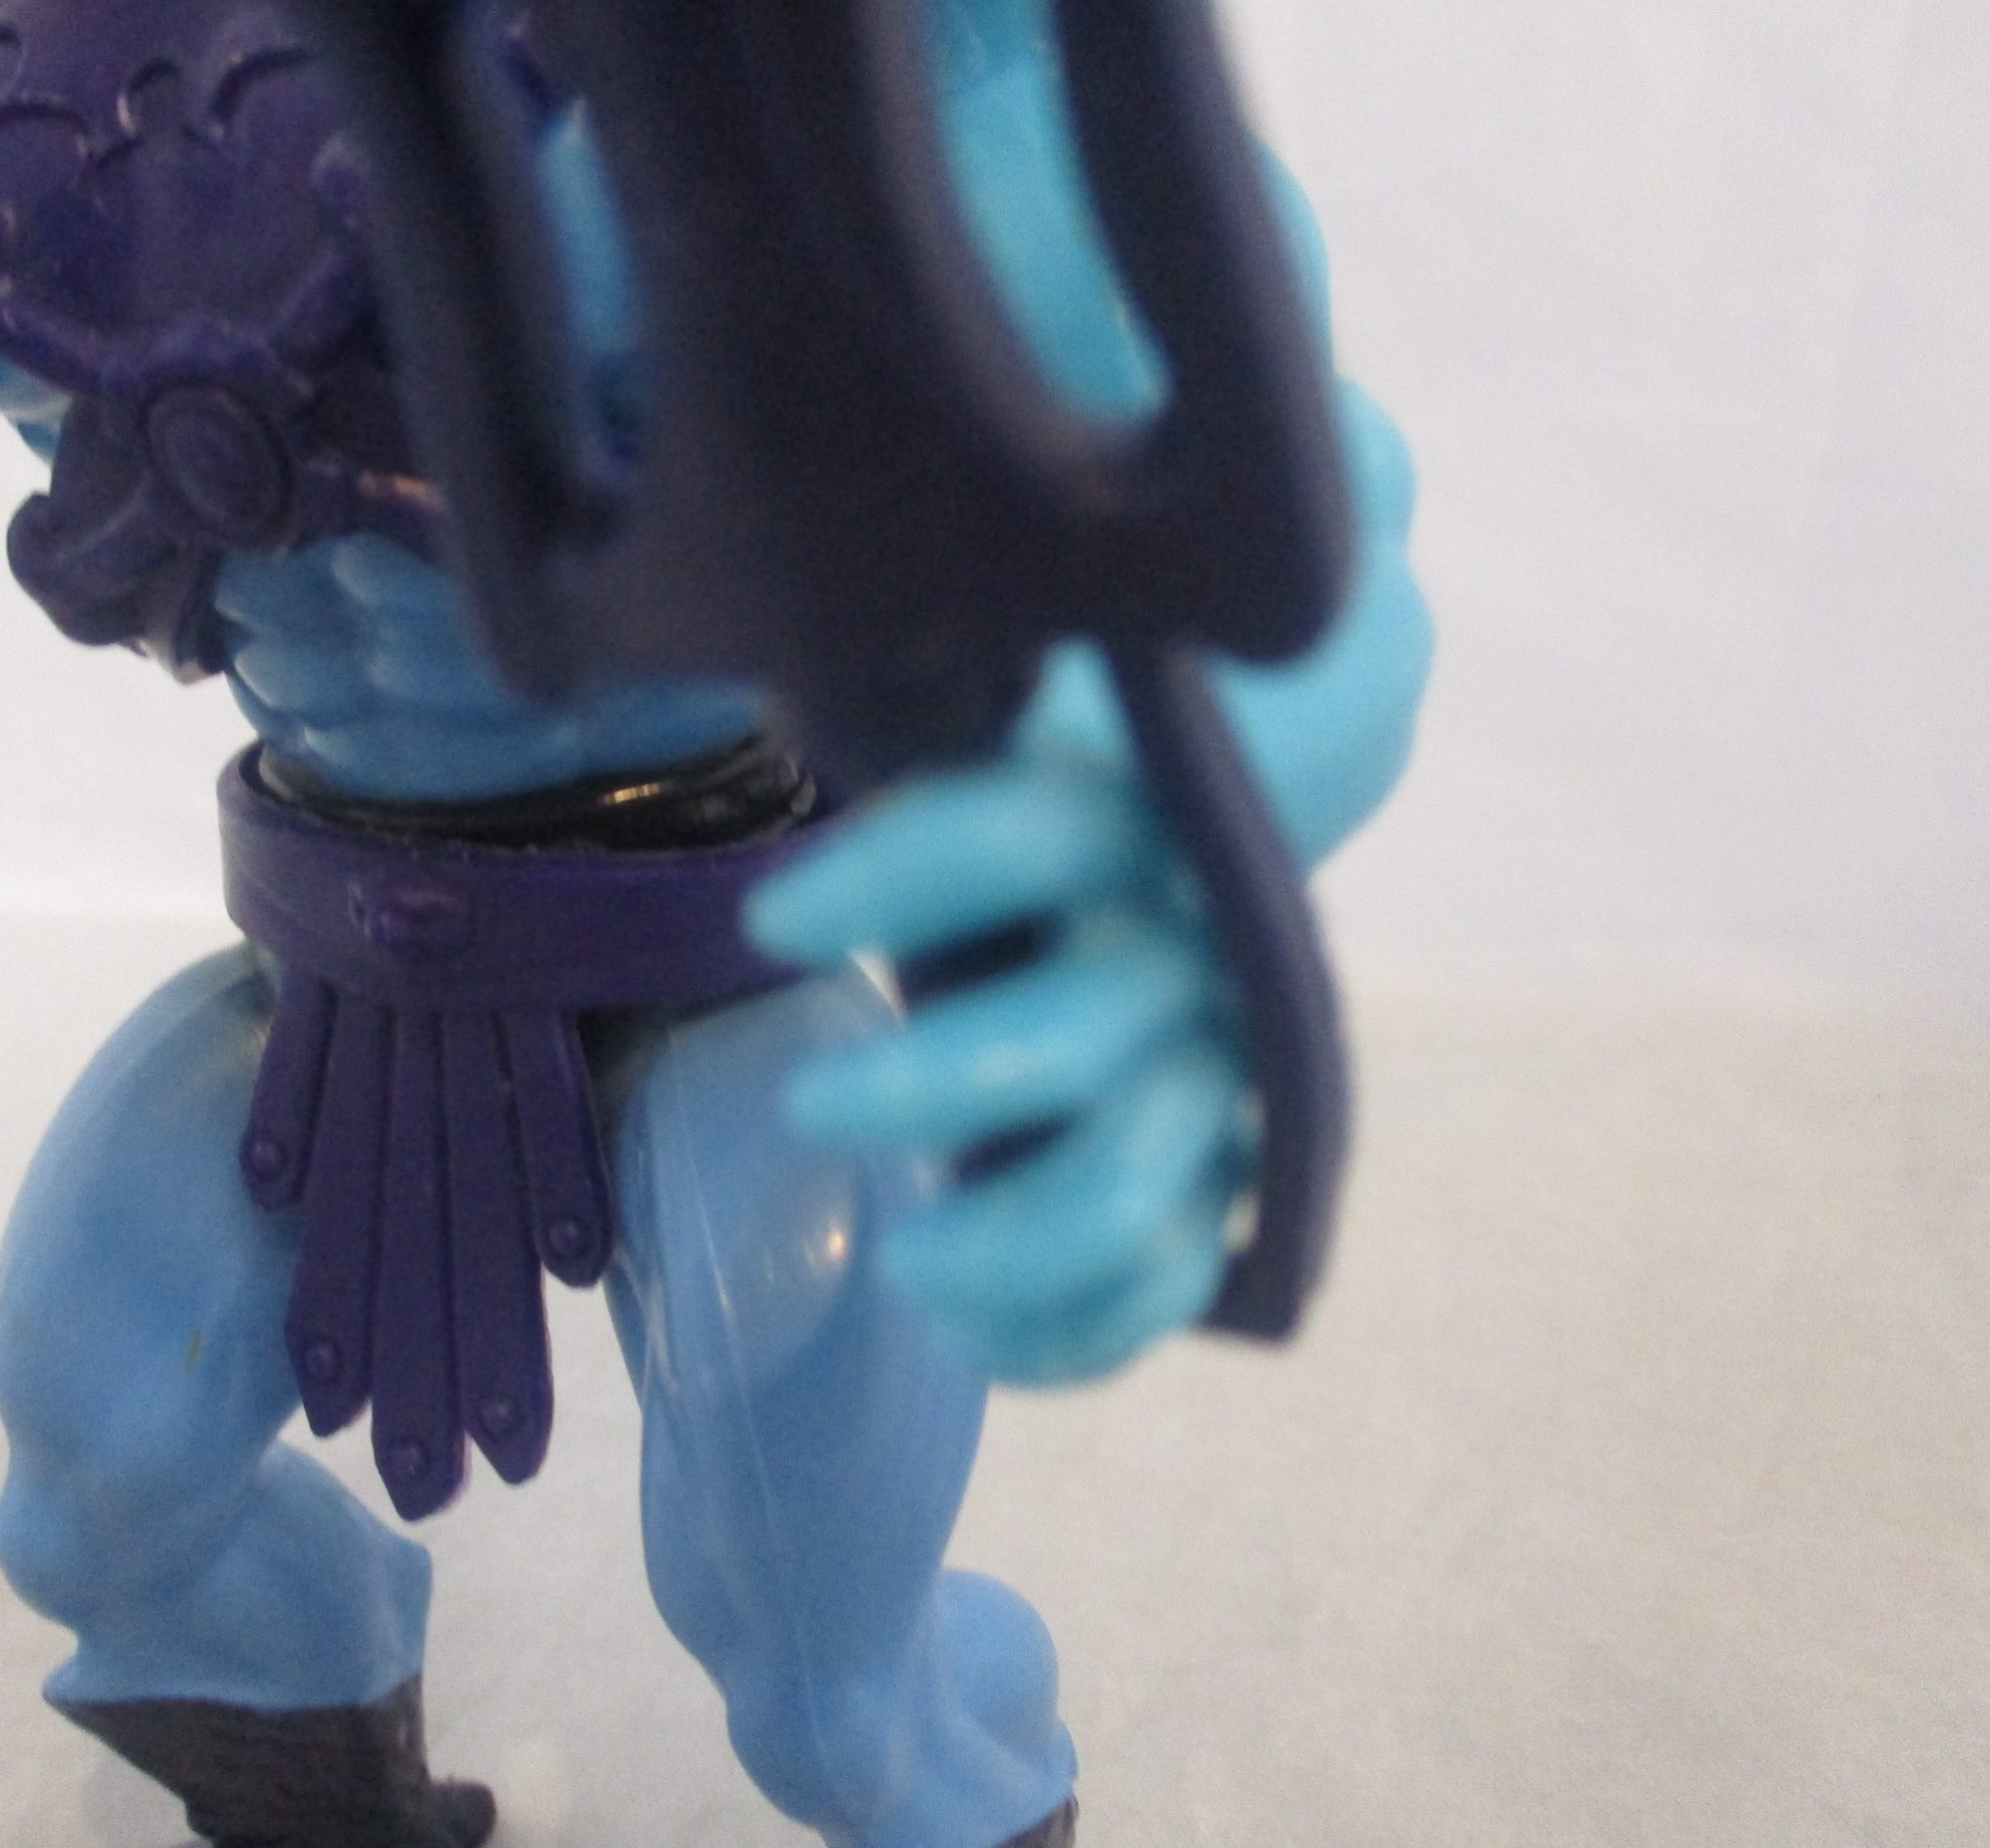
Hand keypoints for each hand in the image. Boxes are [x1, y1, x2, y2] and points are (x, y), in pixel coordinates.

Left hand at [746, 735, 1251, 1386]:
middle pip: (1082, 1032)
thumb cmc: (1044, 814)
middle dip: (934, 1084)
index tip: (769, 922)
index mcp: (1133, 826)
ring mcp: (1216, 1080)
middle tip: (802, 1110)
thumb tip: (800, 648)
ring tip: (899, 1265)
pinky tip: (973, 1342)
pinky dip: (1074, 1335)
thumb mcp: (998, 738)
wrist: (1204, 874)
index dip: (908, 873)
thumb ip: (920, 706)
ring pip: (1140, 1184)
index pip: (1036, 833)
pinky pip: (1166, 1284)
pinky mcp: (1220, 1184)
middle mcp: (1187, 956)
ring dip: (1011, 1242)